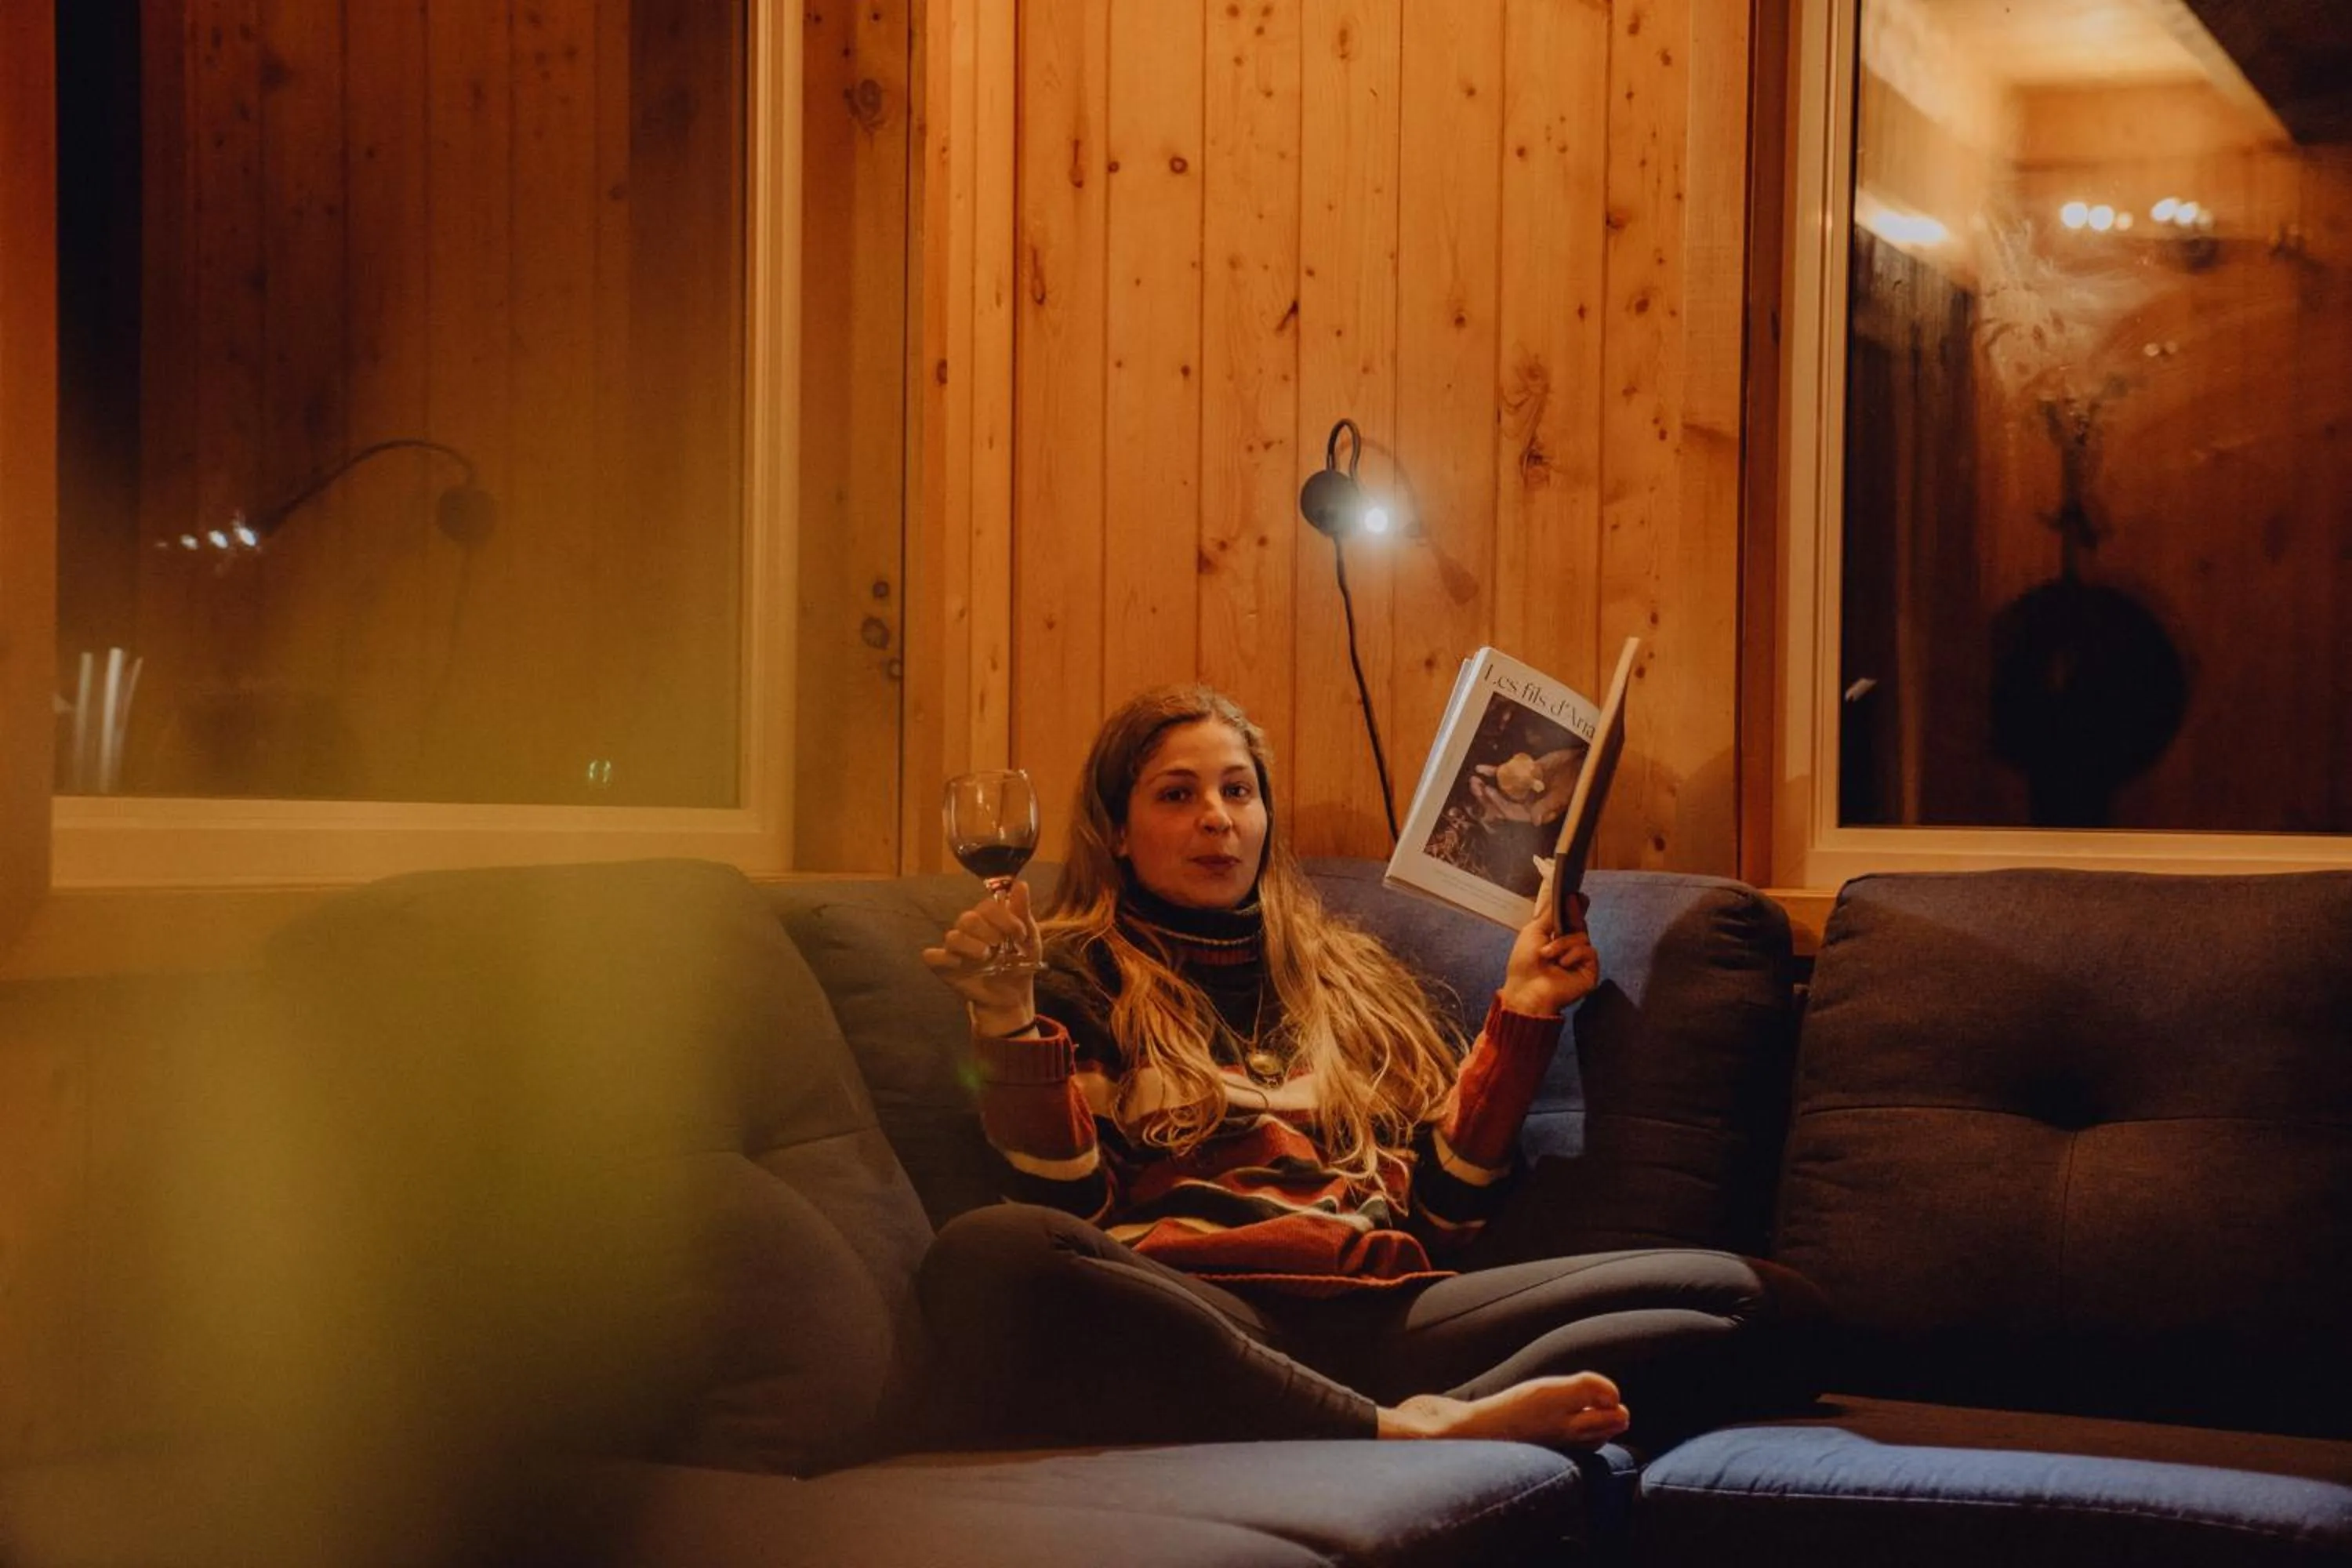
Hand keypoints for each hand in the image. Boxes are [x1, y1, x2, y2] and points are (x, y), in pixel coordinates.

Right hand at [921, 878, 1040, 1032]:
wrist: (1013, 995)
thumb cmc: (1020, 962)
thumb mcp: (1028, 937)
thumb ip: (1021, 911)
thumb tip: (1021, 884)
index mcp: (987, 919)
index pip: (987, 906)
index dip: (1004, 918)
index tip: (1019, 935)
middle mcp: (969, 930)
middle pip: (968, 919)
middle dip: (988, 931)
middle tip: (999, 945)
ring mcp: (955, 949)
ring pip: (952, 937)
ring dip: (971, 946)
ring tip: (986, 957)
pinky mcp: (944, 967)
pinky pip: (932, 957)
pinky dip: (943, 959)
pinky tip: (959, 965)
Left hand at [1469, 749, 1578, 825]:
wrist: (1579, 761)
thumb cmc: (1574, 780)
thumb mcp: (1562, 794)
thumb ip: (1546, 806)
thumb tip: (1534, 821)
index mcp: (1535, 811)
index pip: (1512, 812)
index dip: (1499, 804)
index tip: (1489, 792)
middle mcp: (1526, 802)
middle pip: (1501, 803)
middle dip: (1487, 797)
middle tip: (1475, 786)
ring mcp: (1522, 789)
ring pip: (1499, 790)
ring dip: (1486, 786)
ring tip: (1474, 780)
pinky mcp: (1521, 775)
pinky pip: (1504, 775)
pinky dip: (1493, 771)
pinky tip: (1481, 768)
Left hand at [1497, 886, 1598, 1017]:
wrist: (1526, 991)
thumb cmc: (1524, 963)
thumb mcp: (1533, 932)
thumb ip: (1549, 915)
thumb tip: (1561, 896)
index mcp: (1555, 940)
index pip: (1570, 921)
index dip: (1573, 908)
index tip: (1574, 894)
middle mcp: (1569, 950)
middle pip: (1580, 925)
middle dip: (1575, 914)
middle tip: (1572, 900)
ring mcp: (1580, 961)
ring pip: (1583, 937)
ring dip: (1563, 943)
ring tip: (1548, 955)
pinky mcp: (1589, 972)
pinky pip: (1589, 952)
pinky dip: (1574, 954)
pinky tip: (1563, 964)